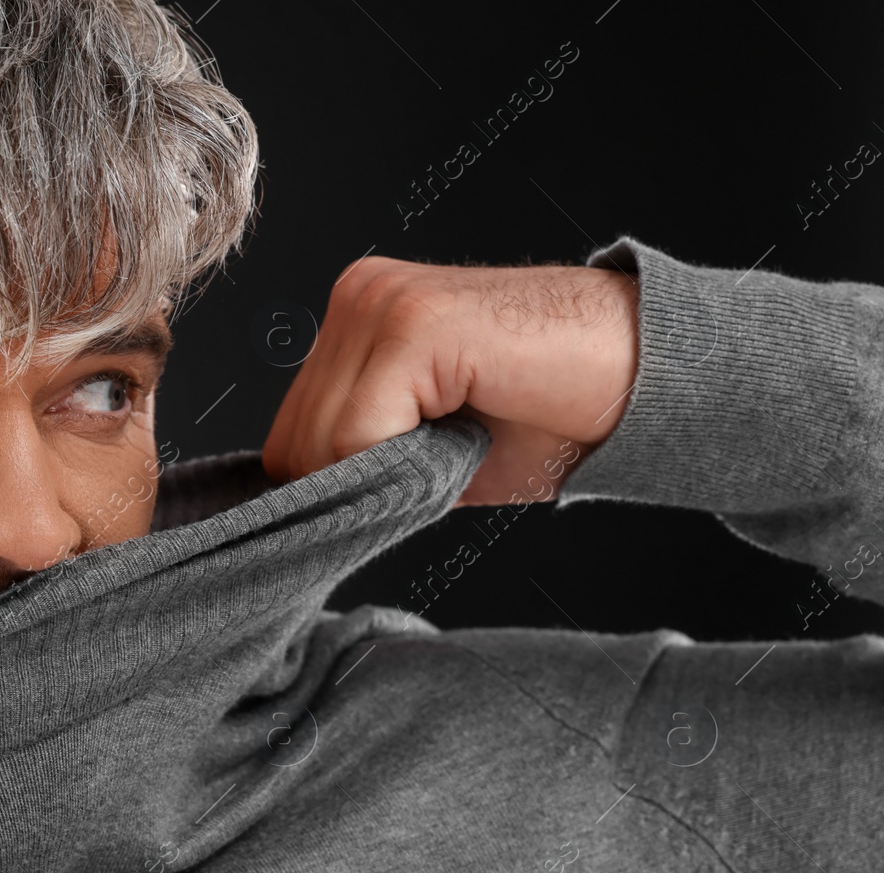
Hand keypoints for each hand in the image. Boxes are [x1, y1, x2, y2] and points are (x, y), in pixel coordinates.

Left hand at [261, 255, 639, 506]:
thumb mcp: (431, 452)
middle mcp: (357, 294)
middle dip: (352, 489)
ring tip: (458, 450)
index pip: (290, 435)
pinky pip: (360, 433)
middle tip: (435, 479)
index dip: (333, 491)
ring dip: (384, 477)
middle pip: (295, 442)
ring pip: (322, 444)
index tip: (393, 500)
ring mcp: (382, 300)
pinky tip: (464, 441)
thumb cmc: (550, 413)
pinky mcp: (414, 322)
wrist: (647, 375)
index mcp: (354, 317)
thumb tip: (302, 514)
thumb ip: (362, 465)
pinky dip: (402, 467)